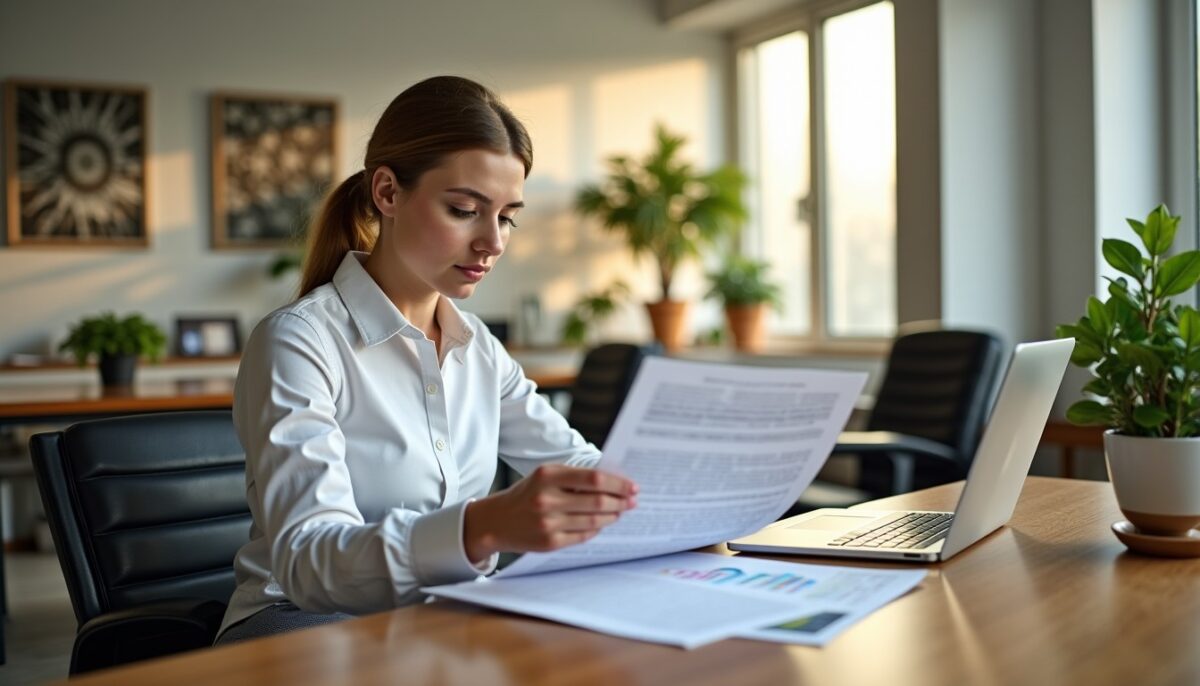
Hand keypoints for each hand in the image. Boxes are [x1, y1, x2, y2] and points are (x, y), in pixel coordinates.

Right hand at [463, 464, 637, 563]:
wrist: (497, 522)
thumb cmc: (527, 495)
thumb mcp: (545, 477)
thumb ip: (574, 477)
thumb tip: (613, 483)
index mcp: (548, 476)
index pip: (593, 478)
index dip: (617, 483)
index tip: (633, 486)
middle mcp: (547, 499)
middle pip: (597, 501)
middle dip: (620, 501)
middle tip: (632, 501)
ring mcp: (548, 523)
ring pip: (594, 520)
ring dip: (613, 516)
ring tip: (620, 511)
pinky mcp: (550, 542)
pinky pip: (584, 536)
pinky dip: (597, 529)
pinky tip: (602, 523)